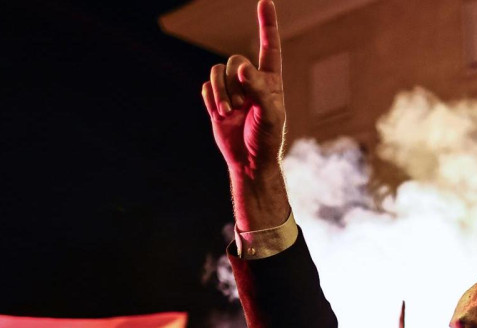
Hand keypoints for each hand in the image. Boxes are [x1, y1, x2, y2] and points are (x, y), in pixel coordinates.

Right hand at [201, 0, 289, 230]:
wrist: (248, 162)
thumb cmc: (267, 139)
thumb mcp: (270, 115)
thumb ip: (259, 90)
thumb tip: (243, 68)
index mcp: (271, 81)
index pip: (270, 47)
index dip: (267, 24)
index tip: (265, 1)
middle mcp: (251, 81)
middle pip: (234, 61)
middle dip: (232, 83)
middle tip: (238, 107)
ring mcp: (232, 91)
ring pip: (217, 73)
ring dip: (219, 92)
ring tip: (227, 113)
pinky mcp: (215, 102)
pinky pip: (205, 87)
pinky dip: (210, 99)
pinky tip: (219, 115)